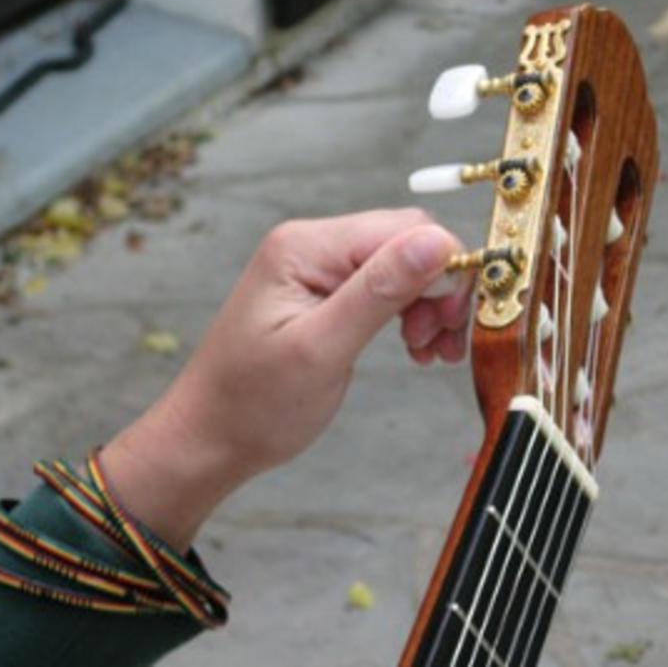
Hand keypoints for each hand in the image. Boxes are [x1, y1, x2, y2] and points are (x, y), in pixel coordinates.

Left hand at [99, 208, 471, 549]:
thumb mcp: (322, 349)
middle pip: (407, 242)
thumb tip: (438, 243)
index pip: (403, 229)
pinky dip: (409, 313)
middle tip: (442, 344)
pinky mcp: (325, 293)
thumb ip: (379, 292)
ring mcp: (318, 268)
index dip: (444, 269)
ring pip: (402, 265)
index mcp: (306, 248)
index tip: (456, 322)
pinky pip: (384, 286)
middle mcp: (312, 246)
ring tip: (429, 351)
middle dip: (439, 290)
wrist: (211, 438)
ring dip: (428, 305)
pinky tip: (415, 346)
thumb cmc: (253, 404)